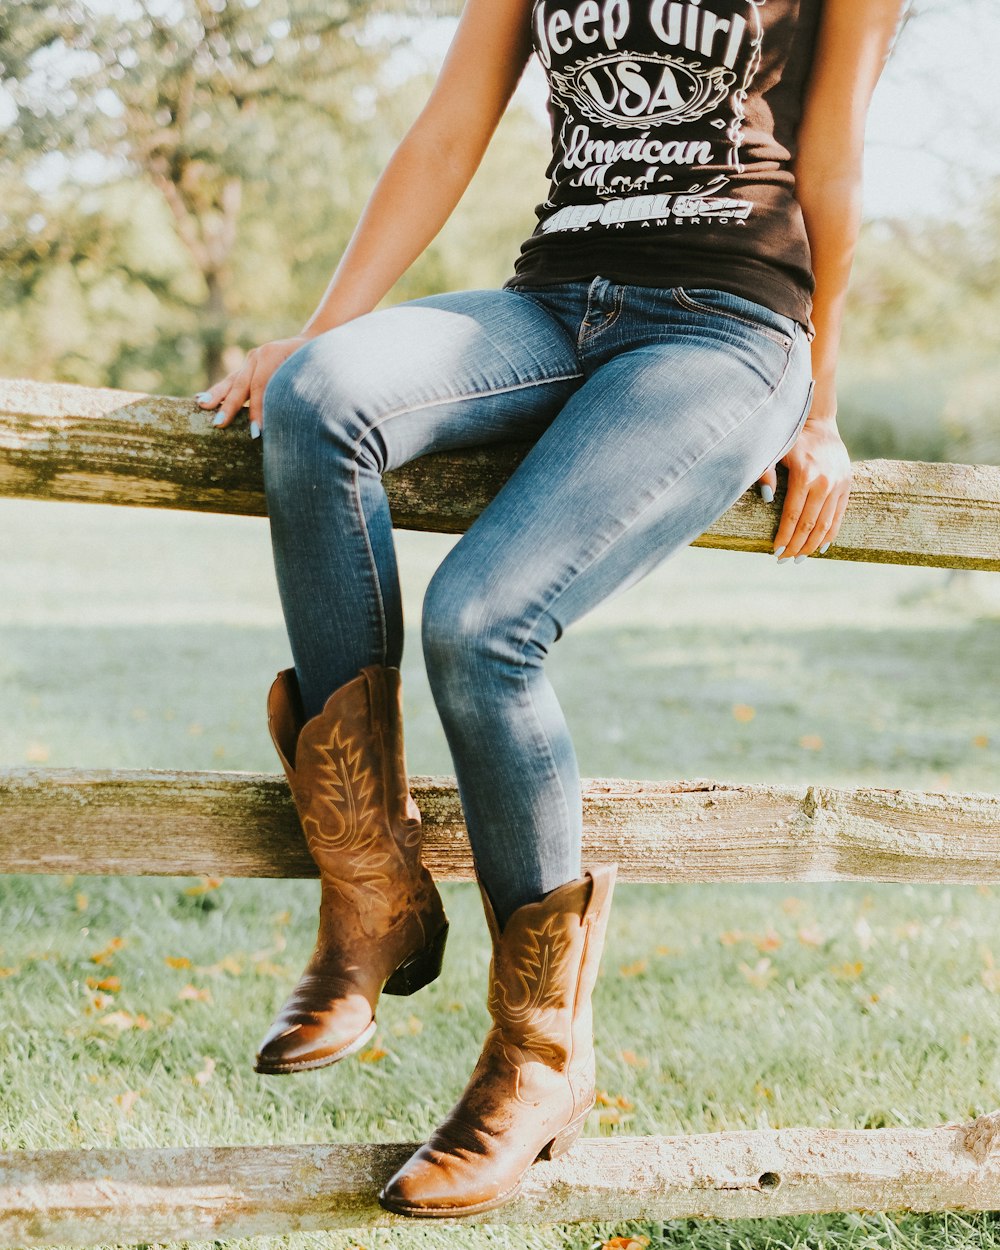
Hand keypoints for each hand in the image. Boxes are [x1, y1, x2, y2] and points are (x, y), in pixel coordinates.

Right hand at [195, 335, 309, 435]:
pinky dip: (218, 392)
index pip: (261, 386)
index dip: (257, 410)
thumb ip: (295, 392)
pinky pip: (231, 381)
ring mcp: (250, 360)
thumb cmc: (313, 365)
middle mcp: (258, 356)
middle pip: (241, 384)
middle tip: (218, 423)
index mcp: (273, 355)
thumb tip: (288, 421)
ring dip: (216, 395)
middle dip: (229, 406)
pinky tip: (202, 400)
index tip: (256, 432)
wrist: (310, 343)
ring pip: (231, 381)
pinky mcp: (247, 366)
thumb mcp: (309, 376)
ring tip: (201, 405)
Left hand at [757, 415, 851, 560]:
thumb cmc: (790, 439)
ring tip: (799, 558)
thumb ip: (766, 471)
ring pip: (826, 524)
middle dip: (796, 546)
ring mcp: (838, 485)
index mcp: (805, 474)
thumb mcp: (774, 451)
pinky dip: (830, 534)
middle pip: (809, 524)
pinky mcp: (847, 486)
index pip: (793, 515)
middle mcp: (824, 482)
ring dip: (812, 545)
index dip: (784, 536)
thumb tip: (767, 497)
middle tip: (784, 560)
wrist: (819, 423)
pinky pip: (839, 516)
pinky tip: (820, 547)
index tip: (775, 552)